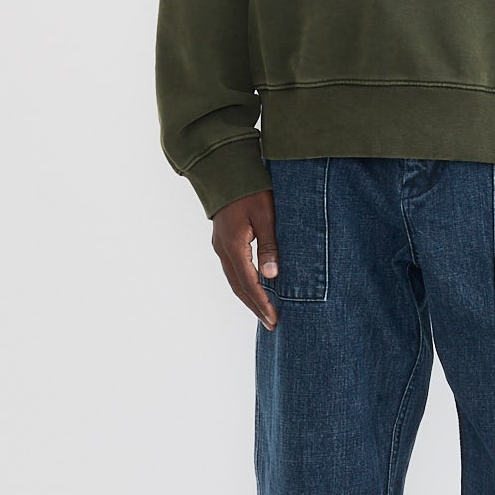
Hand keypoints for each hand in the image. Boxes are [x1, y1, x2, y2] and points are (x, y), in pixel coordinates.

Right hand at [213, 189, 279, 328]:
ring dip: (249, 297)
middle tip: (271, 323)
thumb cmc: (251, 189)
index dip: (262, 303)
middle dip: (255, 307)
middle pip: (238, 287)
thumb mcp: (266, 216)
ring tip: (264, 312)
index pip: (249, 283)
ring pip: (233, 280)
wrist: (226, 170)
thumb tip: (271, 276)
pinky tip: (255, 288)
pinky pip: (232, 270)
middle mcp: (223, 250)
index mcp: (233, 245)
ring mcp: (220, 246)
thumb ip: (269, 246)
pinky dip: (243, 284)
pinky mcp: (223, 241)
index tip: (274, 319)